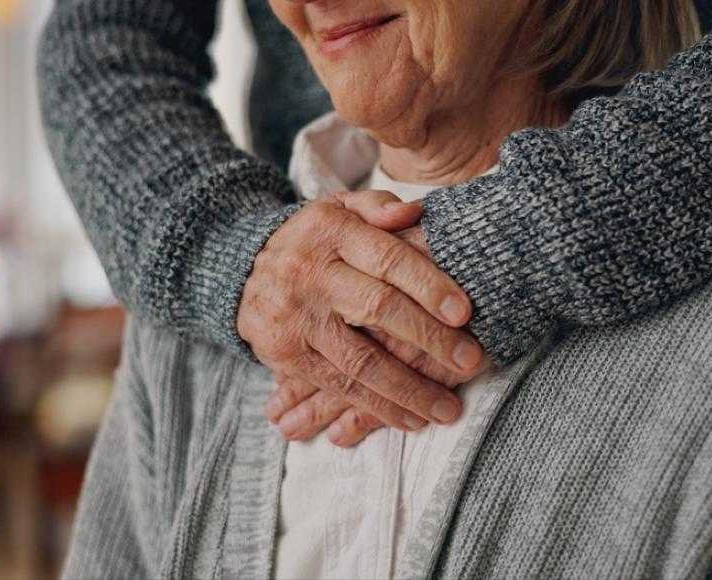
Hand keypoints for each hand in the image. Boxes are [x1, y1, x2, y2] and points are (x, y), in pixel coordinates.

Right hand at [239, 190, 484, 435]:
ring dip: (408, 389)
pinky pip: (337, 386)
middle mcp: (309, 273)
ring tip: (447, 408)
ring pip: (359, 360)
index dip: (428, 285)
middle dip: (428, 339)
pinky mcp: (285, 356)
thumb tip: (415, 211)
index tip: (464, 312)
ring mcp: (296, 318)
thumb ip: (379, 209)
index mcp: (331, 231)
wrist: (241, 270)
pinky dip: (376, 407)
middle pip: (377, 309)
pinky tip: (410, 419)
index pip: (387, 259)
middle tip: (470, 361)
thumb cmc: (315, 240)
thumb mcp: (341, 209)